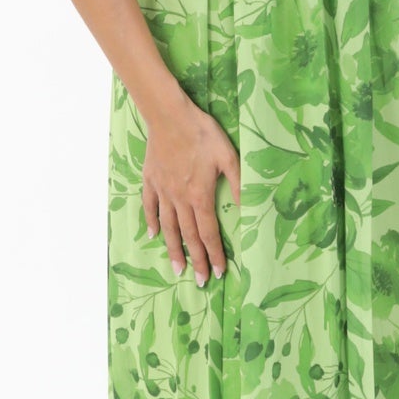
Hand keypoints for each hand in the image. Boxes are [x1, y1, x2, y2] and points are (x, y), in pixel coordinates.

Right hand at [141, 96, 240, 285]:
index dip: (215, 254)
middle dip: (197, 261)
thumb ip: (239, 183)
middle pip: (189, 237)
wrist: (169, 116)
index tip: (219, 273)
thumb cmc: (202, 134)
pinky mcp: (151, 180)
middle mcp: (180, 200)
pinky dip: (151, 222)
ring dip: (174, 250)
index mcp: (200, 196)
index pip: (209, 233)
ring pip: (169, 227)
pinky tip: (153, 234)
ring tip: (177, 269)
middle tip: (201, 282)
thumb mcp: (229, 156)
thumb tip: (248, 208)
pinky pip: (150, 206)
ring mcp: (163, 191)